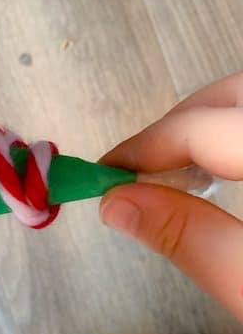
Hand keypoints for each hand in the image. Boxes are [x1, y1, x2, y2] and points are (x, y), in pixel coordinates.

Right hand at [99, 73, 242, 322]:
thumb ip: (191, 240)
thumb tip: (114, 204)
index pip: (208, 127)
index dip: (146, 147)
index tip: (104, 175)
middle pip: (233, 93)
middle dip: (178, 124)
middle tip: (137, 169)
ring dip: (207, 122)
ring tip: (178, 168)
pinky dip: (233, 130)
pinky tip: (223, 167)